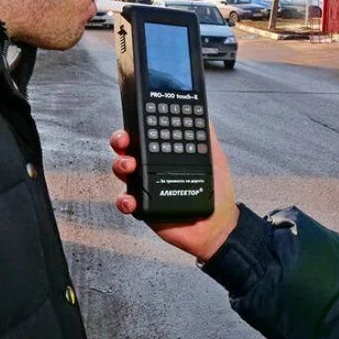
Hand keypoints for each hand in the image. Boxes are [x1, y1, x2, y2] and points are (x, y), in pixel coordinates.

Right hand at [110, 125, 239, 261]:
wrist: (218, 225)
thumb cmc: (217, 192)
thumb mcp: (214, 157)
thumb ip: (207, 135)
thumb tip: (202, 112)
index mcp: (166, 154)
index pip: (147, 134)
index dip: (138, 125)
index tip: (136, 118)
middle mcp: (153, 168)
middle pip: (129, 149)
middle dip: (121, 141)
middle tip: (124, 141)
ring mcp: (146, 188)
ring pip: (123, 172)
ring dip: (120, 165)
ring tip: (129, 166)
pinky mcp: (143, 208)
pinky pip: (126, 202)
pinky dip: (124, 200)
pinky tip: (131, 199)